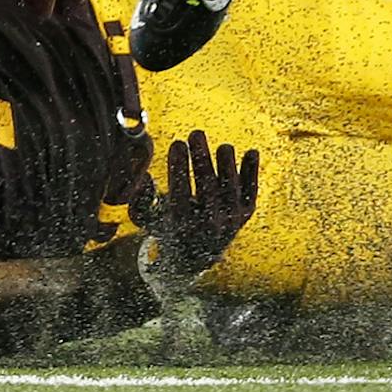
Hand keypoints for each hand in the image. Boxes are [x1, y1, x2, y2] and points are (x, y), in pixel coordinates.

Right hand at [130, 130, 259, 285]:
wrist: (197, 257)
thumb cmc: (168, 226)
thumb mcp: (147, 218)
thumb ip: (139, 198)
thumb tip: (143, 176)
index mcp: (181, 222)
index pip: (180, 190)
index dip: (178, 165)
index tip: (176, 143)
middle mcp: (208, 223)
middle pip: (207, 187)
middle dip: (201, 158)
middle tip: (196, 134)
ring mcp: (230, 219)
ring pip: (230, 189)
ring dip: (228, 165)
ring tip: (224, 147)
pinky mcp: (245, 213)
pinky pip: (250, 191)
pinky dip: (251, 172)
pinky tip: (252, 152)